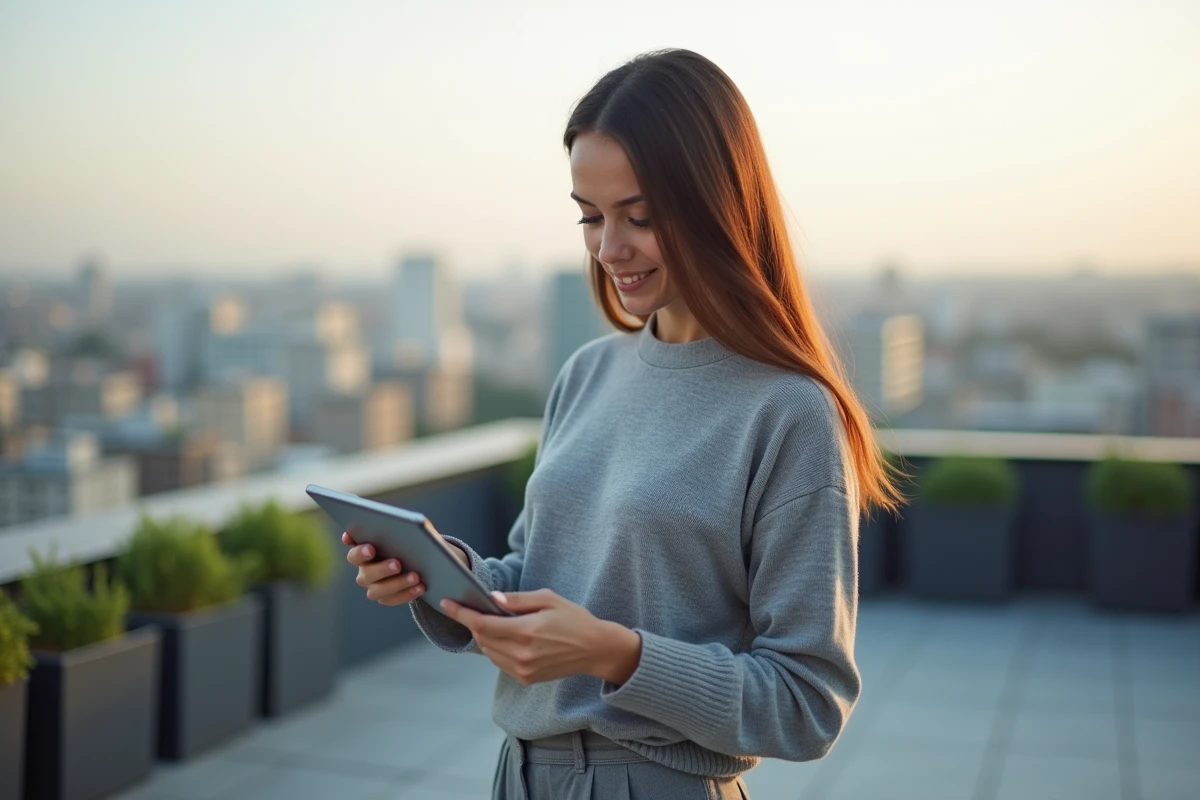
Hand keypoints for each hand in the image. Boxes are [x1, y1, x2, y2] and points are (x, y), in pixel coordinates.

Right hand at [341, 528, 469, 605]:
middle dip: (381, 569)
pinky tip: (421, 586)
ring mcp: (373, 586)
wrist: (420, 559)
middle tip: (397, 564)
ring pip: (378, 590)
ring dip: (397, 583)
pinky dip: (408, 593)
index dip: (359, 552)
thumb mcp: (410, 531)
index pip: (354, 554)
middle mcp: (364, 571)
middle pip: (366, 574)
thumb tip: (414, 525)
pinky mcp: (386, 597)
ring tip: (415, 576)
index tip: (371, 548)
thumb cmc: (410, 539)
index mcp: (363, 551)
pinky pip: (393, 599)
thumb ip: (405, 528)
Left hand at [440, 589, 641, 686]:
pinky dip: (497, 649)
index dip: (461, 614)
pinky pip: (500, 662)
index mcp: (526, 631)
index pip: (482, 624)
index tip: (447, 603)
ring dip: (485, 637)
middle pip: (482, 638)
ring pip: (489, 651)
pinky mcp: (526, 678)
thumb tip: (491, 599)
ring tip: (495, 623)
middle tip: (474, 608)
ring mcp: (523, 670)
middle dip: (474, 622)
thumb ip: (517, 600)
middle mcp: (521, 654)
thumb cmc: (574, 619)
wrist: (595, 649)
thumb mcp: (548, 599)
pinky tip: (508, 638)